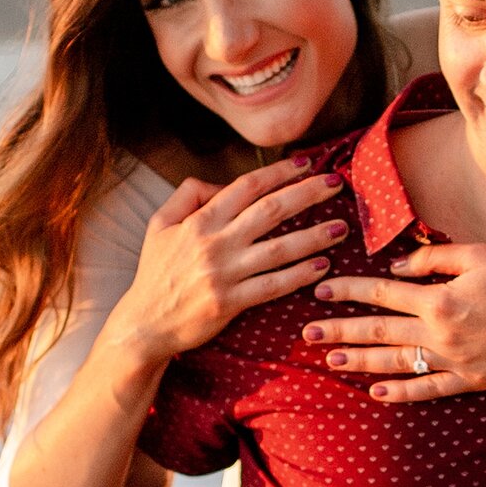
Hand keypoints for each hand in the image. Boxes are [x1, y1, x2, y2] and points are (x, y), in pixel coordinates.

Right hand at [119, 162, 346, 362]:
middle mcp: (214, 243)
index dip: (279, 172)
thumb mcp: (160, 224)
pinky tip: (322, 265)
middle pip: (270, 210)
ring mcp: (224, 274)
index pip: (247, 187)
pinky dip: (300, 275)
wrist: (145, 322)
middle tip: (335, 183)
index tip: (307, 164)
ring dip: (314, 236)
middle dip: (307, 194)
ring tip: (340, 226)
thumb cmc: (156, 272)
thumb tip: (222, 182)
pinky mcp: (230, 303)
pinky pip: (273, 285)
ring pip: (279, 249)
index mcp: (199, 221)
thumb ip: (189, 195)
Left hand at [301, 240, 485, 403]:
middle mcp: (440, 333)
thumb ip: (431, 260)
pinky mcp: (471, 380)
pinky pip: (429, 389)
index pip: (380, 294)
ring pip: (397, 363)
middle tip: (308, 335)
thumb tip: (394, 267)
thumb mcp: (476, 254)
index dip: (348, 291)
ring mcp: (454, 360)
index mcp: (438, 299)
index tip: (320, 291)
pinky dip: (402, 392)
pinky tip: (377, 393)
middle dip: (341, 332)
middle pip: (379, 332)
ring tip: (332, 362)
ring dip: (361, 363)